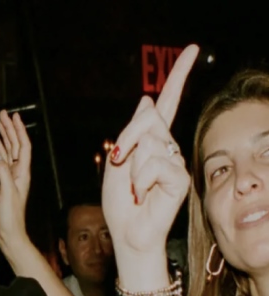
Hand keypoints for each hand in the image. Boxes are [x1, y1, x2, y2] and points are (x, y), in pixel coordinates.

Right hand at [0, 110, 30, 253]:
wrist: (8, 232)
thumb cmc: (11, 217)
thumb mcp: (7, 193)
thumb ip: (3, 173)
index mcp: (22, 174)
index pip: (23, 147)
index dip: (19, 131)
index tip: (14, 116)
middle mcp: (18, 173)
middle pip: (16, 146)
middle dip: (11, 129)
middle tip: (4, 114)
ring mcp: (11, 177)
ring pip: (9, 152)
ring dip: (5, 137)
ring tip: (0, 124)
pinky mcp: (3, 183)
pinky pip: (2, 162)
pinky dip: (0, 151)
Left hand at [102, 45, 198, 255]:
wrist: (127, 232)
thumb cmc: (120, 201)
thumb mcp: (116, 160)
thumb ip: (131, 132)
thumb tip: (147, 99)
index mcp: (151, 141)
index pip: (167, 102)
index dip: (178, 76)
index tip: (192, 50)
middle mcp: (167, 146)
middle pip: (148, 117)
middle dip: (126, 139)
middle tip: (120, 164)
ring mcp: (176, 161)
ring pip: (150, 140)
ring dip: (131, 165)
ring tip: (135, 186)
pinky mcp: (180, 177)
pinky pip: (155, 163)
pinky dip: (140, 180)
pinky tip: (144, 194)